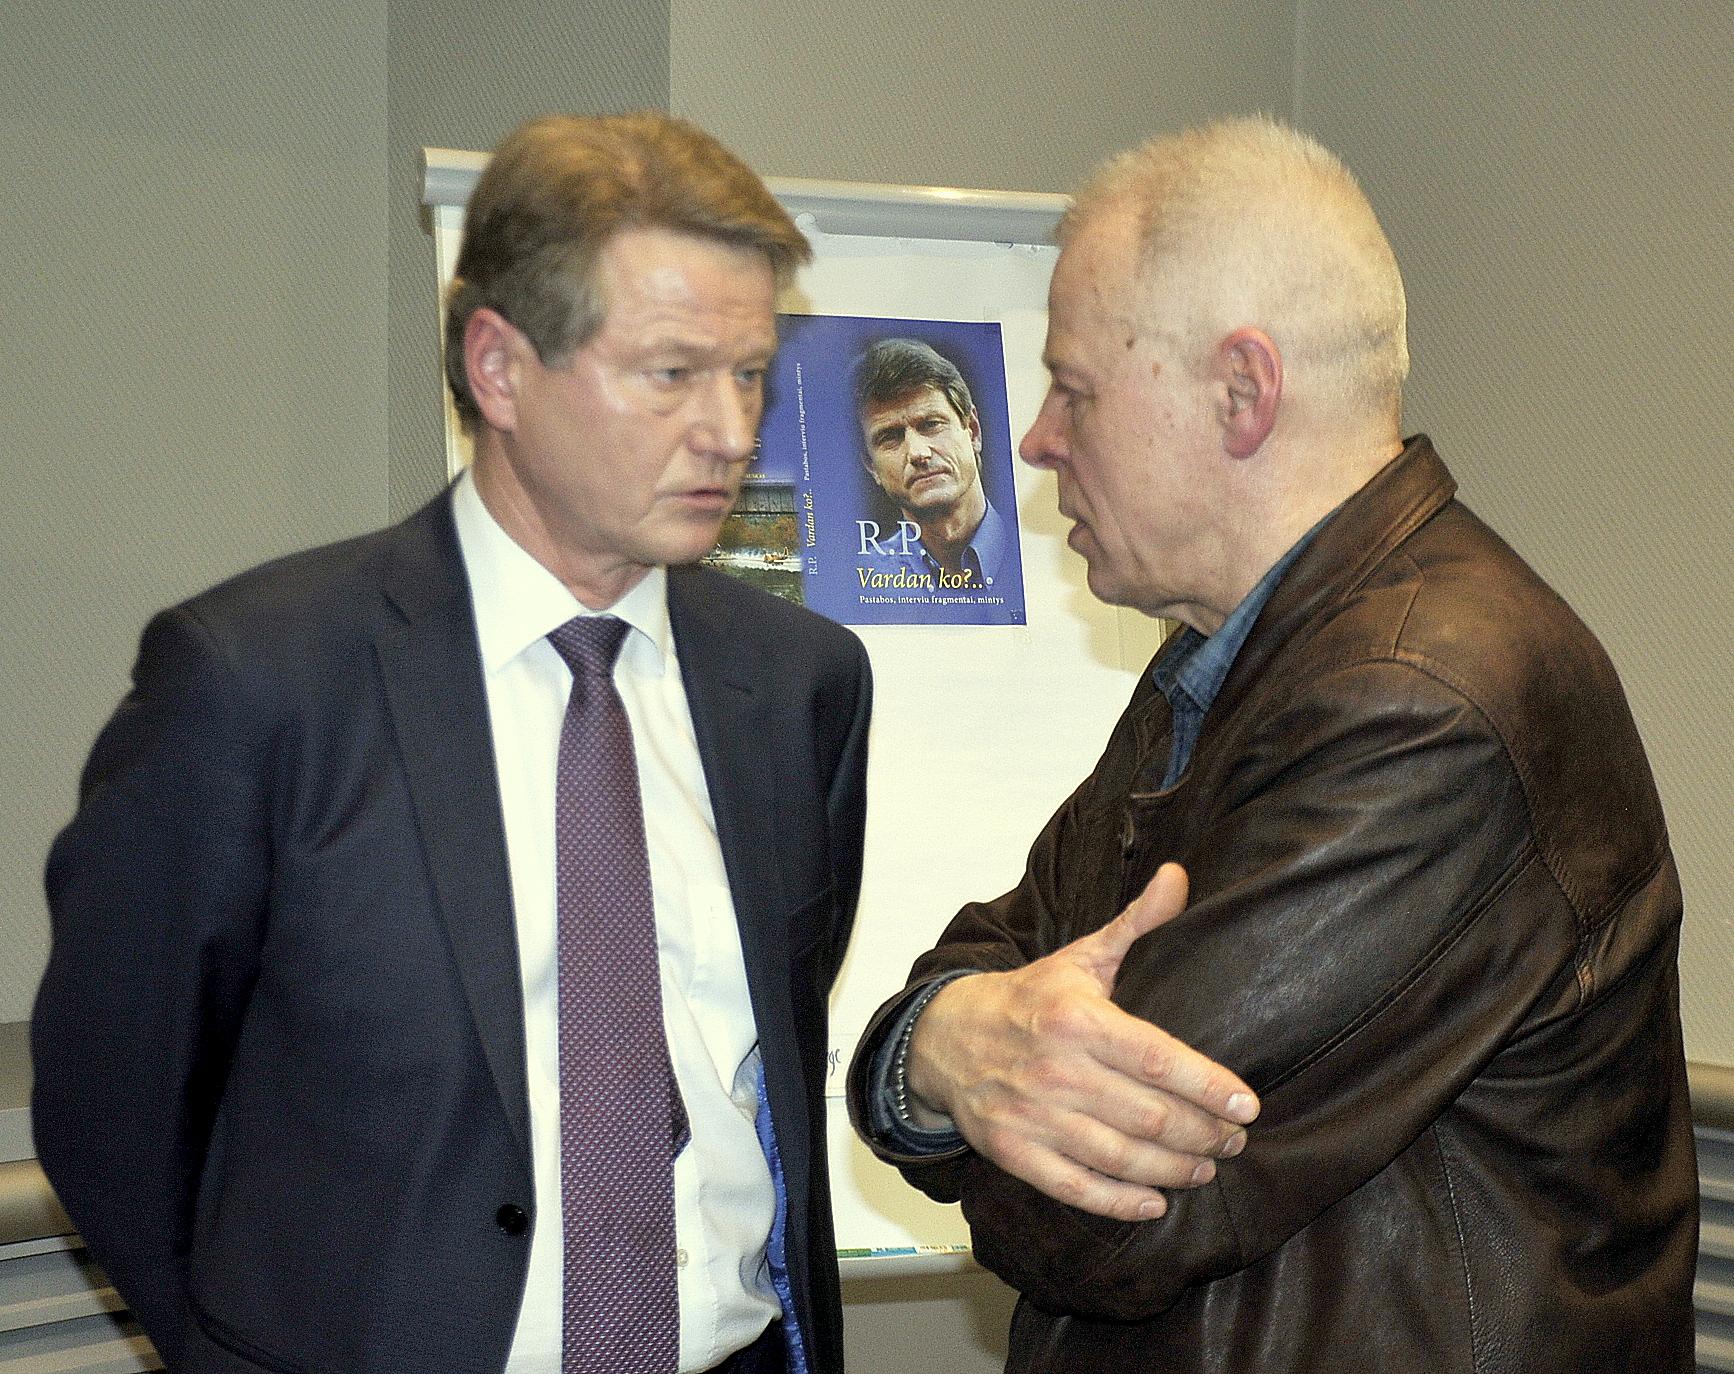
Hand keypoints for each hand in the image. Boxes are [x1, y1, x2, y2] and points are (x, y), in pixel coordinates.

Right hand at [905, 863, 1258, 1220]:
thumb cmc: (1028, 998)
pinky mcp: (1013, 1151)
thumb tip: (1179, 877)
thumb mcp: (1081, 956)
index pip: (1158, 1059)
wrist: (944, 1036)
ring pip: (1120, 1156)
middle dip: (1203, 1134)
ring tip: (1207, 1168)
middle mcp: (1057, 1070)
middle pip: (1148, 1116)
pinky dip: (1118, 1201)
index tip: (1248, 1106)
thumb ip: (1136, 924)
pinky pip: (1074, 1186)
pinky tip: (1153, 1202)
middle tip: (1235, 1140)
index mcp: (1078, 1019)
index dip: (1208, 1087)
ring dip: (1173, 1170)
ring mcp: (1033, 1115)